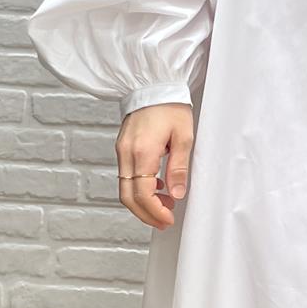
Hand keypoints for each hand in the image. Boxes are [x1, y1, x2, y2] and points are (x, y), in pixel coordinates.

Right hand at [116, 103, 193, 229]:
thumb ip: (179, 168)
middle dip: (146, 215)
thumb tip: (176, 194)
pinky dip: (138, 189)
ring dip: (142, 204)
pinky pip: (125, 176)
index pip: (143, 194)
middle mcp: (127, 153)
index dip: (155, 212)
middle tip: (164, 222)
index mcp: (143, 151)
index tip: (168, 219)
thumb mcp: (184, 137)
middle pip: (128, 197)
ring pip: (124, 189)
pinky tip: (157, 188)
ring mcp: (121, 151)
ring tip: (165, 206)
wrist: (154, 85)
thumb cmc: (171, 106)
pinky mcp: (122, 148)